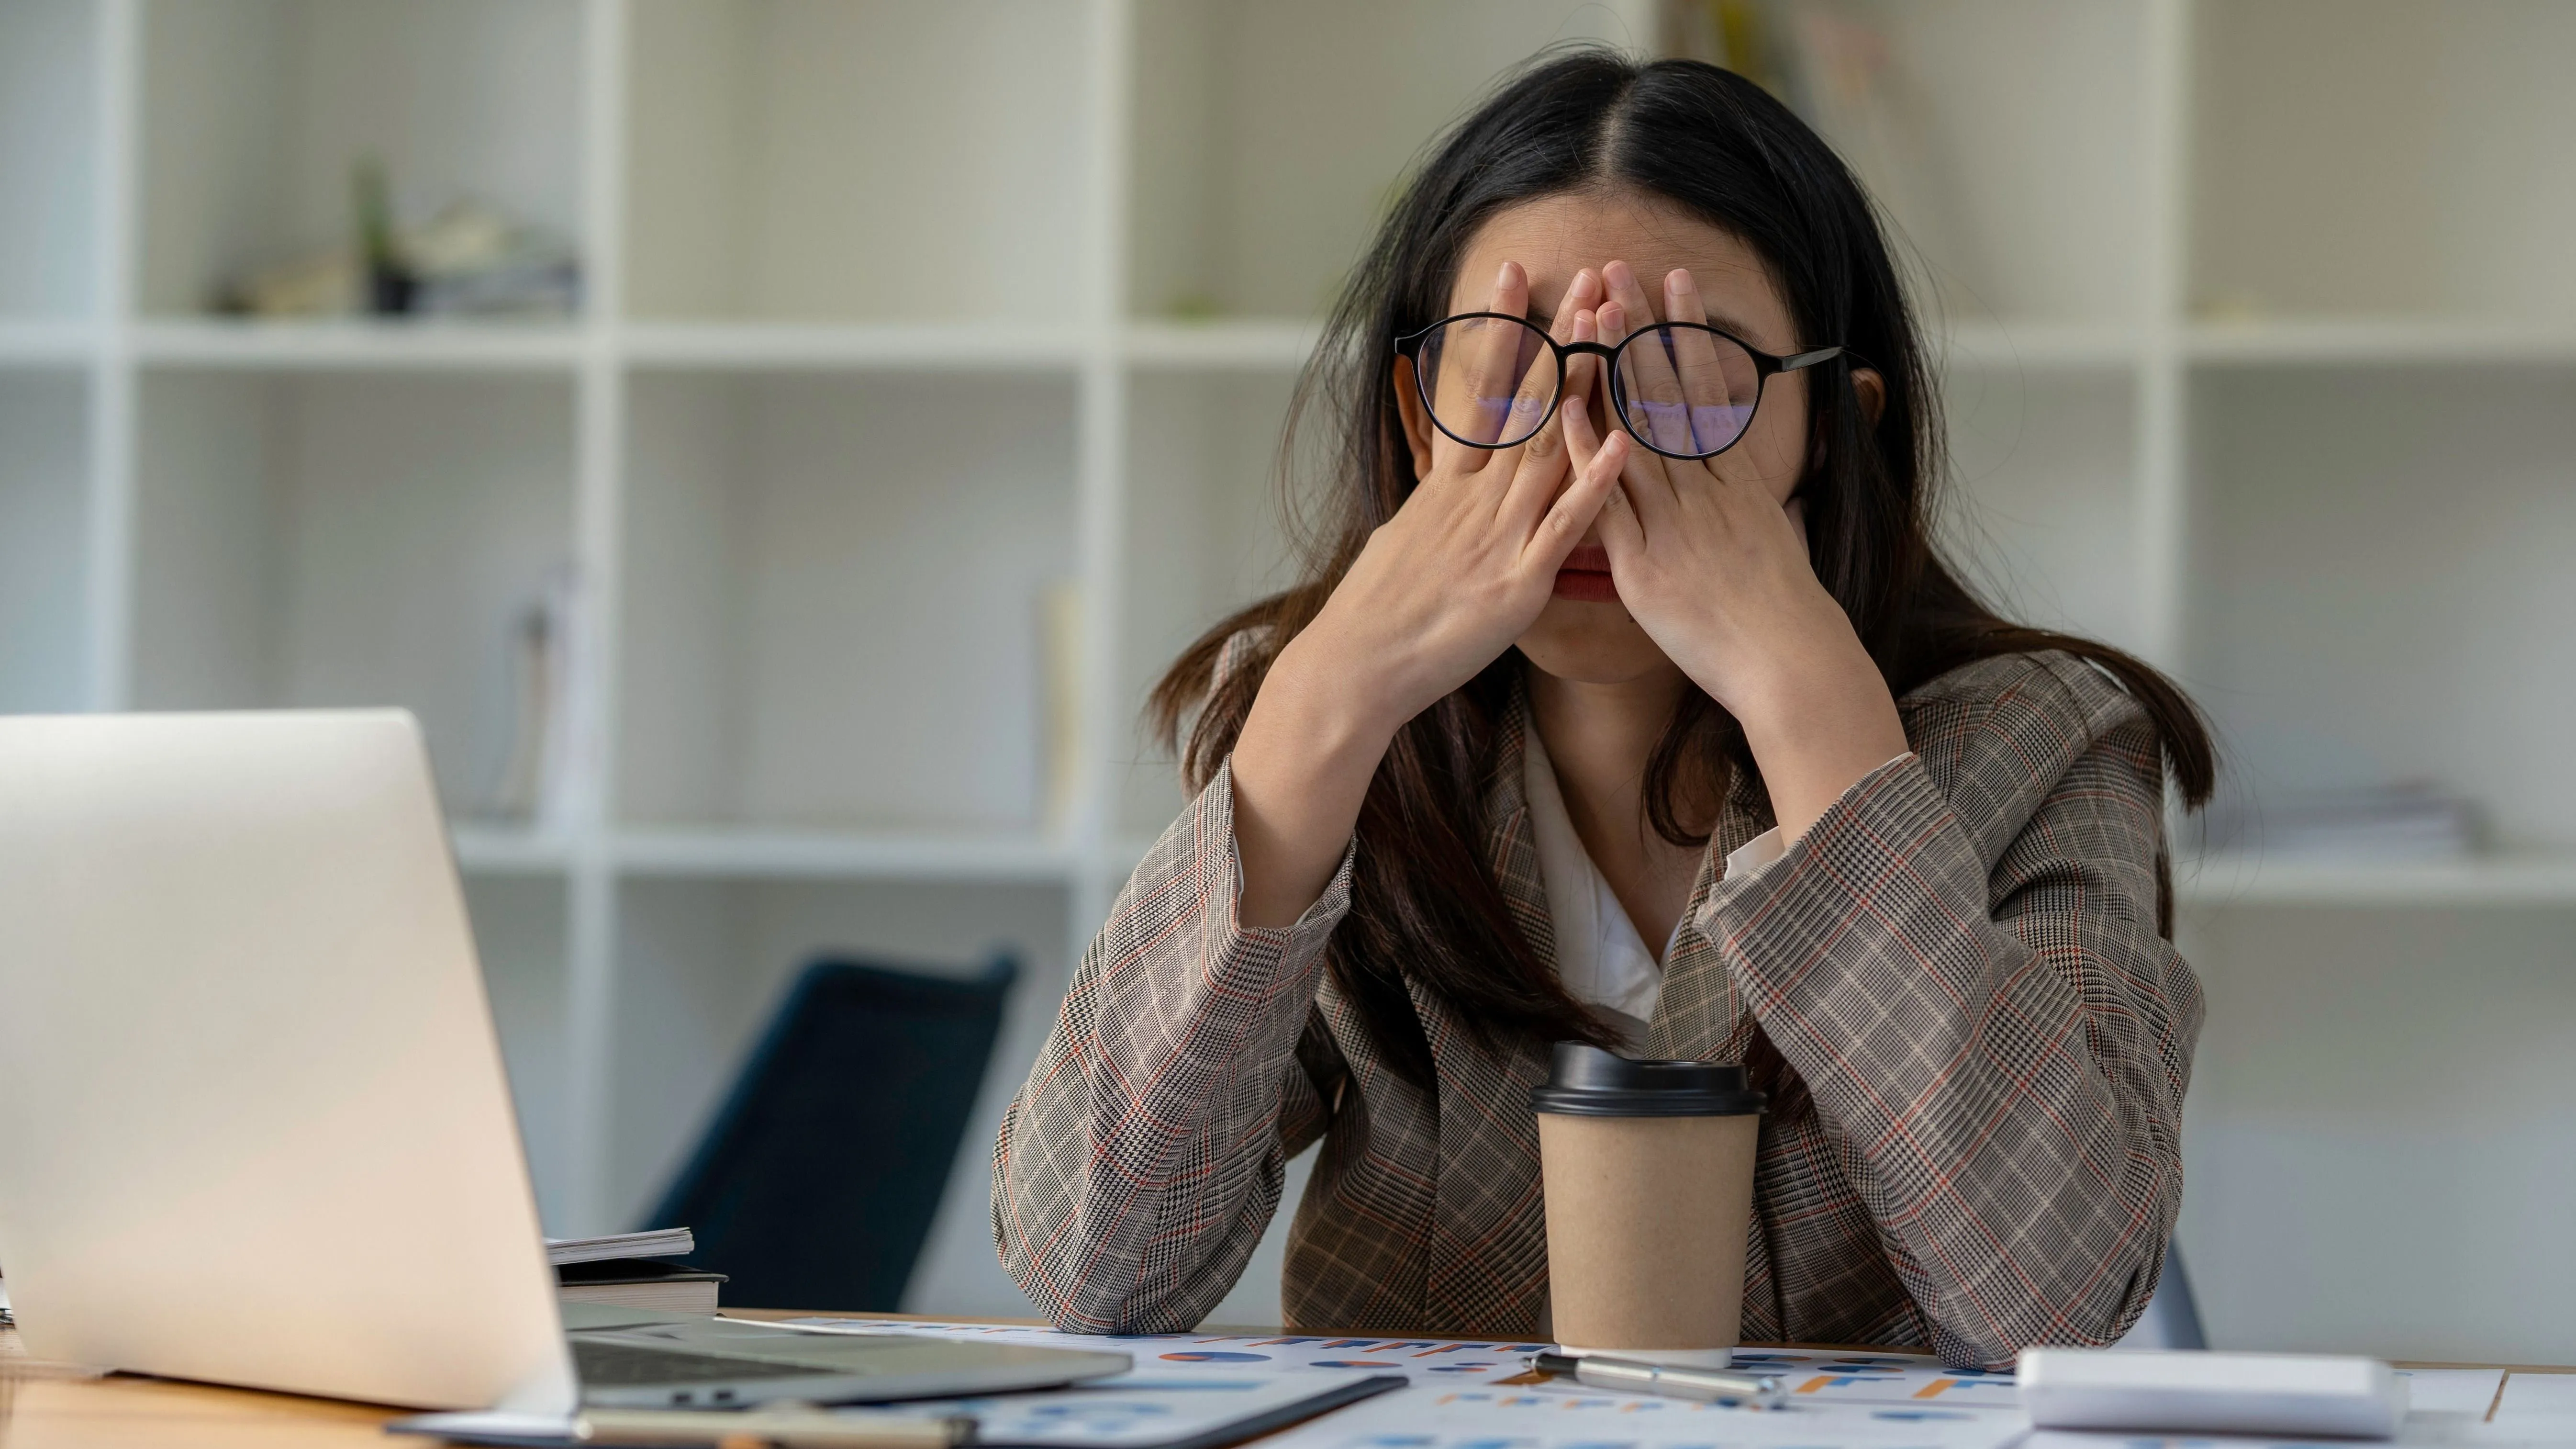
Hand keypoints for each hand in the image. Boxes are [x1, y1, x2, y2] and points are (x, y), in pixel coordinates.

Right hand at [1227, 262, 1626, 924]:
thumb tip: (1440, 487)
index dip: (1500, 331)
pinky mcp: (1518, 579)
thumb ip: (1435, 508)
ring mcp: (1499, 534)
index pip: (1478, 391)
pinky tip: (1627, 443)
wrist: (1357, 666)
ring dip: (1587, 385)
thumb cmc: (1379, 614)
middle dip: (1560, 336)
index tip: (1516, 276)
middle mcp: (1475, 498)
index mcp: (1449, 487)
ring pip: (1551, 446)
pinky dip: (1597, 484)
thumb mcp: (1404, 541)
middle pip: (1526, 402)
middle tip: (1589, 277)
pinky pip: (1566, 526)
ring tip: (1615, 329)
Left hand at [1562, 261, 1907, 839]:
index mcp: (1736, 481)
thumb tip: (1753, 482)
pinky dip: (1587, 454)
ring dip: (1612, 369)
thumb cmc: (1784, 613)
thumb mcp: (1778, 540)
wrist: (1789, 663)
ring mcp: (1673, 522)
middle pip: (1668, 394)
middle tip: (1618, 270)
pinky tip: (1565, 410)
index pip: (1706, 389)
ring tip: (1591, 312)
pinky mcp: (1645, 563)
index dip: (1686, 334)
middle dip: (1641, 330)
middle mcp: (1704, 490)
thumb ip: (1755, 504)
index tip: (1672, 283)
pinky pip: (1609, 500)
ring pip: (1637, 431)